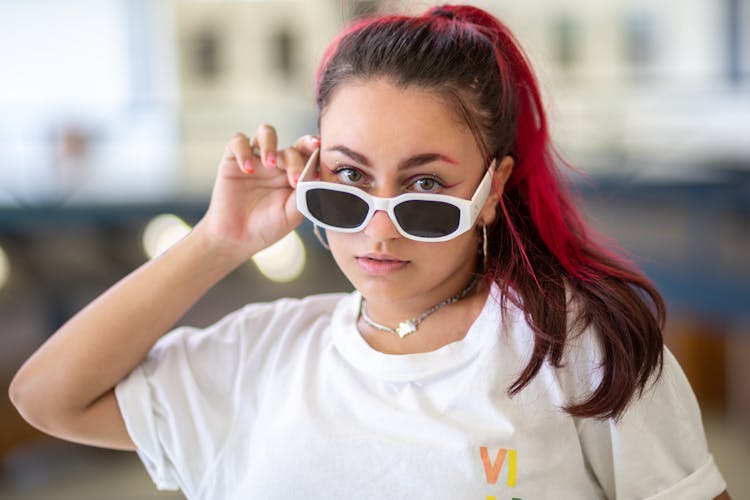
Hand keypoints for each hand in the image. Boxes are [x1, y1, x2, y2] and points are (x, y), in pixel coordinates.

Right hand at [195, 124, 318, 258]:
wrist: (238, 239)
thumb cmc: (267, 227)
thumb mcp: (292, 214)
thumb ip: (305, 195)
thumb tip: (318, 177)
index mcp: (295, 174)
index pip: (309, 154)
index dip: (315, 152)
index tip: (319, 156)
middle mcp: (278, 163)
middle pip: (292, 145)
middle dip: (296, 159)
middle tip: (296, 178)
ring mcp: (256, 159)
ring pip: (266, 132)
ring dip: (270, 144)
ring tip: (269, 163)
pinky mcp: (233, 159)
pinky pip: (238, 141)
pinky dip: (243, 151)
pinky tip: (247, 169)